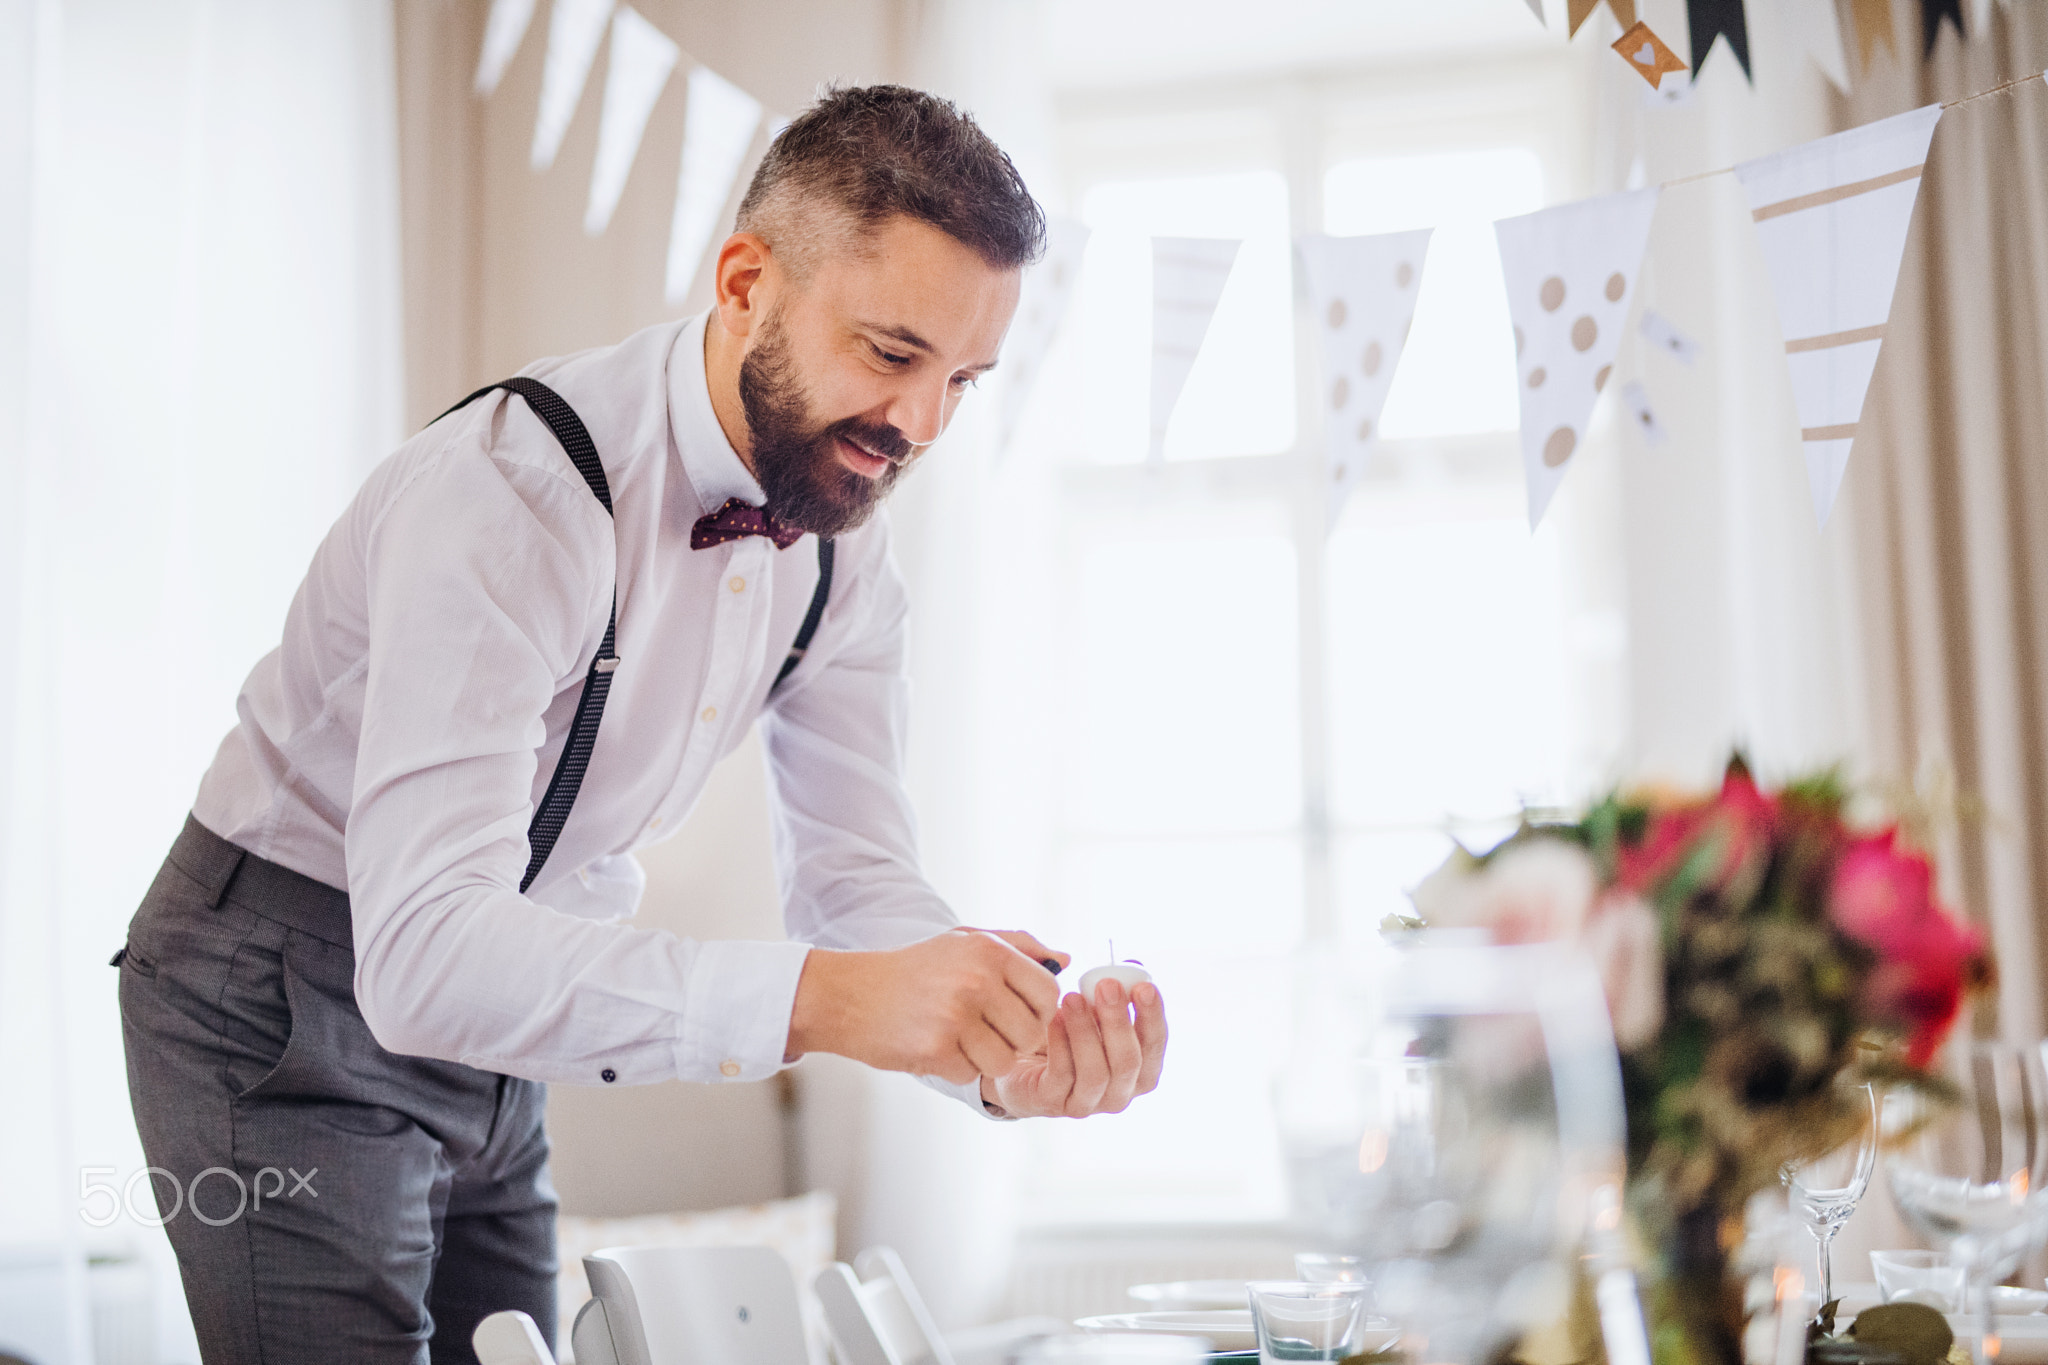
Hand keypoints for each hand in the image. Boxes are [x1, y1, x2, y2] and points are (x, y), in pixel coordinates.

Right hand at [786, 928, 1067, 1084]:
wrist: (850, 994)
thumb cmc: (916, 969)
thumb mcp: (965, 941)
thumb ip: (1019, 946)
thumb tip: (1065, 959)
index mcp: (990, 951)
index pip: (1049, 993)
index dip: (1040, 1012)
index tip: (1017, 1015)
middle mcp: (976, 979)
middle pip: (1032, 1033)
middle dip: (1014, 1041)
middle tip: (985, 1032)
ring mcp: (955, 1015)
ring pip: (1005, 1061)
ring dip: (985, 1059)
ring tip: (960, 1040)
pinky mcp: (934, 1048)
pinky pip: (971, 1075)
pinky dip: (956, 1069)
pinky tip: (935, 1048)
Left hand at [982, 977, 1166, 1117]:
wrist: (1022, 1062)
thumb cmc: (1068, 1033)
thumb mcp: (1094, 1010)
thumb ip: (1115, 991)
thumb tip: (1133, 964)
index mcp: (1139, 1070)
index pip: (1154, 1046)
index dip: (1152, 1017)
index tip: (1144, 986)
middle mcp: (1119, 1093)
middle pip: (1128, 1062)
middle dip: (1119, 1021)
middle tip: (1106, 986)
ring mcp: (1088, 1103)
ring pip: (1096, 1072)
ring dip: (1086, 1030)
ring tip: (1072, 997)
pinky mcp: (1054, 1103)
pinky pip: (1062, 1075)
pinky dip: (1060, 1043)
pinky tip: (1053, 1018)